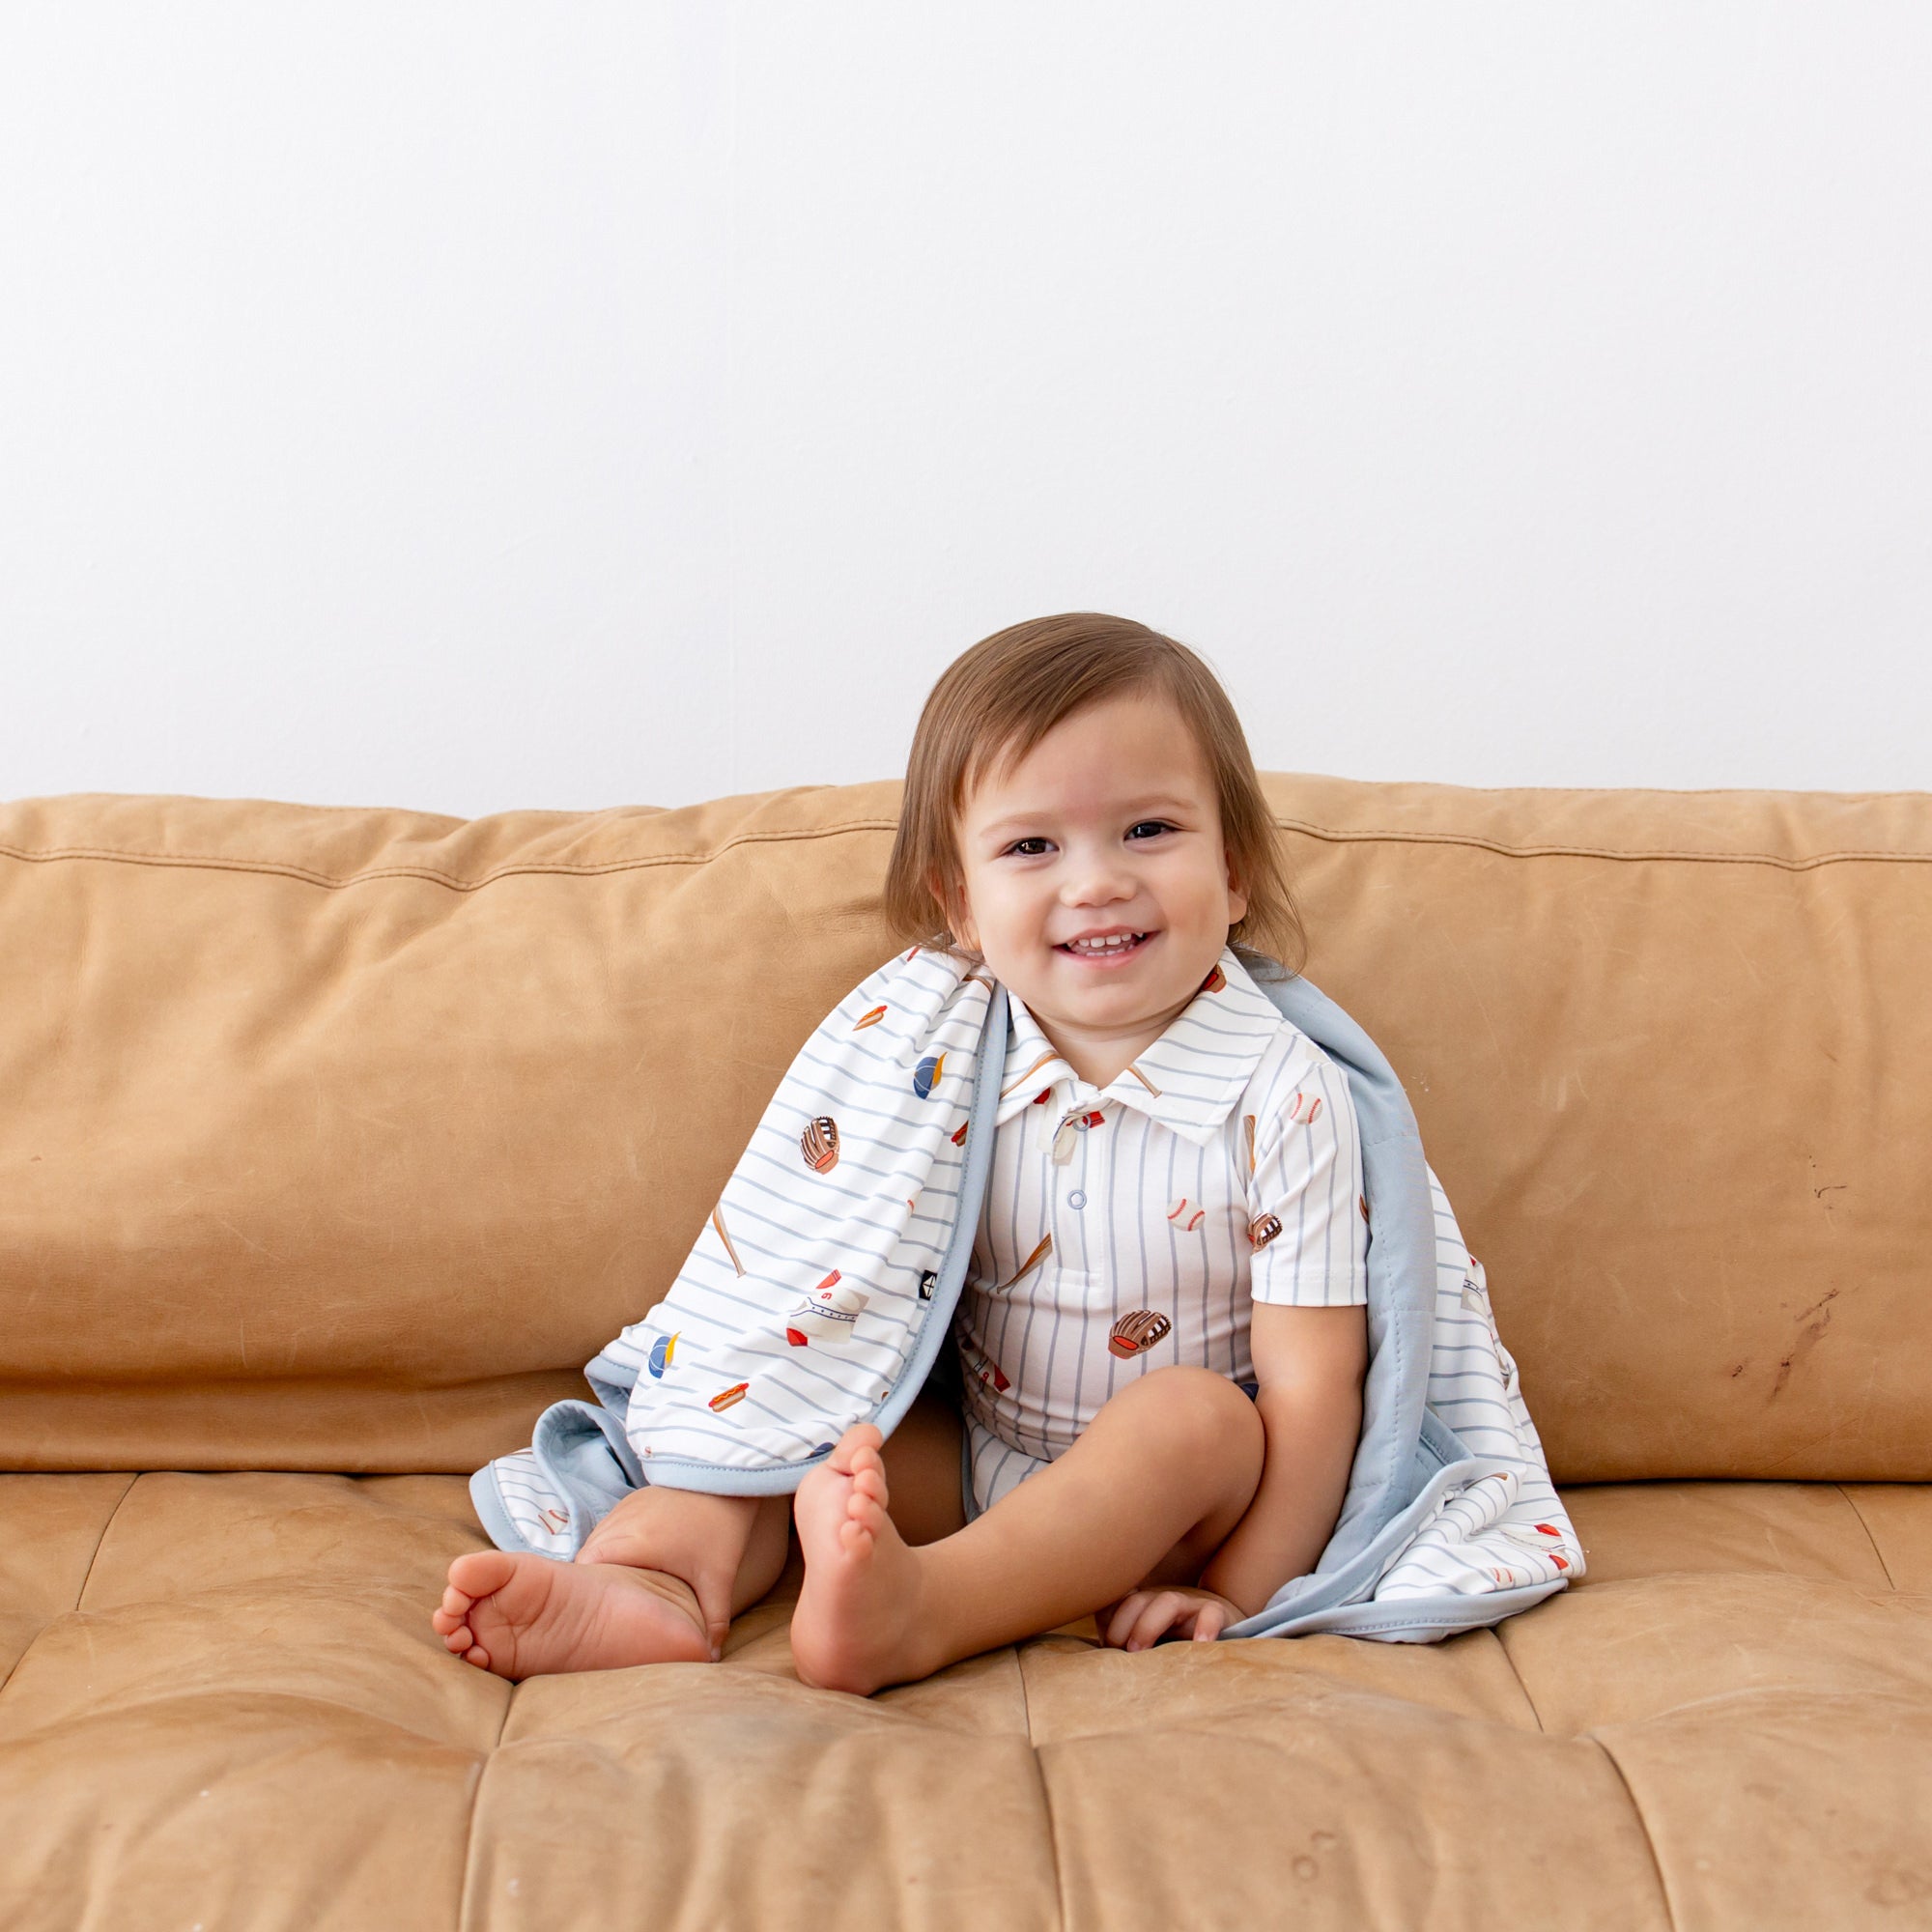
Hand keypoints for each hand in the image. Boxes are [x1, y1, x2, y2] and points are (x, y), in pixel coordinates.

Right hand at [576, 1486, 759, 1659]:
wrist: (725, 1475)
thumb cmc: (719, 1526)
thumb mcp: (717, 1578)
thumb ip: (713, 1621)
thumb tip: (712, 1658)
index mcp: (626, 1547)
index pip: (582, 1579)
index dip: (585, 1602)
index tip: (596, 1623)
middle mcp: (614, 1526)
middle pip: (586, 1566)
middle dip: (595, 1590)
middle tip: (607, 1617)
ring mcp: (620, 1511)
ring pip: (597, 1548)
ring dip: (606, 1570)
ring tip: (619, 1596)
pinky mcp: (630, 1502)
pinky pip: (610, 1533)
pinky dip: (616, 1551)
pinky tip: (634, 1569)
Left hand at [1101, 1585, 1244, 1651]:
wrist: (1222, 1624)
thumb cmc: (1174, 1641)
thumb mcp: (1146, 1644)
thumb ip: (1123, 1649)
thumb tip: (1098, 1670)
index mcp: (1142, 1606)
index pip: (1115, 1604)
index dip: (1107, 1625)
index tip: (1107, 1650)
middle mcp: (1162, 1602)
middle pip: (1136, 1601)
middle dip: (1122, 1627)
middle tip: (1121, 1653)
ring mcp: (1189, 1605)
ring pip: (1167, 1601)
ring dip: (1149, 1625)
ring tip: (1141, 1652)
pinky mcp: (1217, 1613)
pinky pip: (1211, 1613)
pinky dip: (1205, 1627)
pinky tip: (1199, 1647)